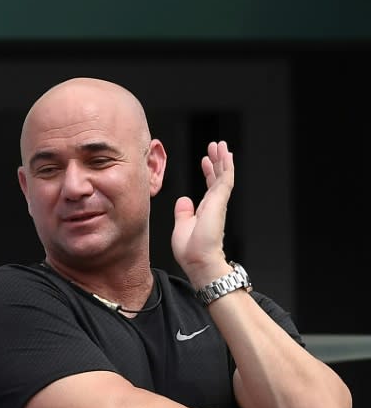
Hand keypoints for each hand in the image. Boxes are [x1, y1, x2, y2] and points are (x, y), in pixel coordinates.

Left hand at [171, 141, 234, 285]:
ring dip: (222, 159)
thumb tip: (183, 200)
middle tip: (216, 146)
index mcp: (205, 211)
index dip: (208, 172)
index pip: (209, 187)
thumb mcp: (182, 227)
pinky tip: (226, 155)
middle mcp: (214, 205)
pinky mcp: (220, 202)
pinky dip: (226, 166)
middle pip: (217, 177)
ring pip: (223, 175)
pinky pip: (225, 179)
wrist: (200, 262)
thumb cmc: (191, 251)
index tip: (205, 159)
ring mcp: (218, 203)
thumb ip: (184, 213)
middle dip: (217, 161)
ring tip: (221, 145)